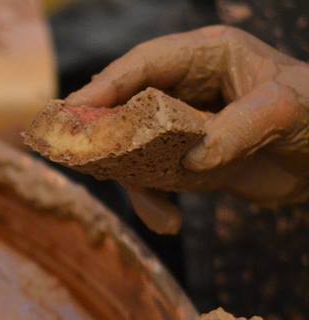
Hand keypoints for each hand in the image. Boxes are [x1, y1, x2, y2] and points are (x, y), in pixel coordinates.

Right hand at [66, 26, 308, 228]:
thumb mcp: (286, 110)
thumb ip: (239, 128)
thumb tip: (192, 159)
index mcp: (204, 57)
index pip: (142, 64)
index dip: (105, 86)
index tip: (73, 111)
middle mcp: (185, 87)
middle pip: (124, 106)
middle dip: (102, 136)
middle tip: (80, 160)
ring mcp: (180, 126)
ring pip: (131, 149)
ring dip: (134, 183)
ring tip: (159, 213)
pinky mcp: (184, 160)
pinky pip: (151, 180)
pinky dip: (154, 203)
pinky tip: (169, 222)